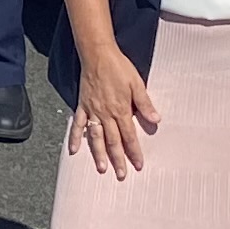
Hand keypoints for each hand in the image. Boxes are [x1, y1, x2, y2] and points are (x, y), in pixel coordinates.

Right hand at [71, 51, 159, 177]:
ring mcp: (92, 111)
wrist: (98, 54)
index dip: (134, 152)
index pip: (129, 136)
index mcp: (121, 109)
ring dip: (98, 154)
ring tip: (102, 169)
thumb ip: (144, 103)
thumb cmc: (118, 67)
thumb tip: (156, 120)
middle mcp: (106, 113)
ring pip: (96, 137)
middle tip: (121, 174)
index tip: (138, 165)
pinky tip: (73, 150)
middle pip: (113, 141)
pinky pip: (77, 124)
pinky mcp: (82, 106)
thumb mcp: (137, 83)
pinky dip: (75, 137)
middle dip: (118, 159)